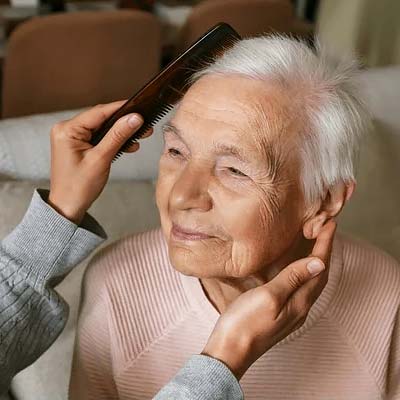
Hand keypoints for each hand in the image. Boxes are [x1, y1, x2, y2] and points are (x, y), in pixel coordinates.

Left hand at [47, 101, 152, 223]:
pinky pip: (99, 138)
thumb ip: (118, 136)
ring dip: (120, 133)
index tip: (140, 108)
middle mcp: (67, 130)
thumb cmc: (78, 187)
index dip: (121, 109)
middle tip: (144, 125)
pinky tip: (128, 145)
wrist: (68, 207)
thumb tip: (134, 118)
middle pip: (101, 119)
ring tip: (140, 136)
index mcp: (67, 130)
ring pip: (102, 128)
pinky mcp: (78, 146)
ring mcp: (72, 138)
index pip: (99, 112)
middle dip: (123, 122)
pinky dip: (113, 141)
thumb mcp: (101, 159)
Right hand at [201, 219, 336, 379]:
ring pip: (310, 281)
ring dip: (315, 260)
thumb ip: (293, 279)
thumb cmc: (245, 324)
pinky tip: (294, 267)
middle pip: (319, 274)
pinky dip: (302, 271)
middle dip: (324, 250)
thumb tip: (319, 263)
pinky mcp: (279, 312)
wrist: (230, 351)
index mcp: (299, 302)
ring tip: (314, 242)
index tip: (329, 223)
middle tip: (324, 229)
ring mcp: (290, 311)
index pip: (319, 268)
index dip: (325, 245)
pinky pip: (299, 286)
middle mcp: (299, 307)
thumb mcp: (269, 297)